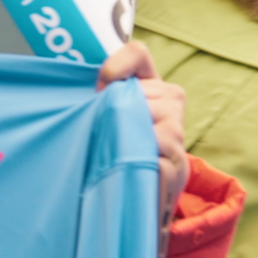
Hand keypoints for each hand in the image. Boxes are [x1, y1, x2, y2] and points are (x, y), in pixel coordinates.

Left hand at [97, 42, 188, 227]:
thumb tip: (81, 90)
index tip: (99, 87)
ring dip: (121, 138)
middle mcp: (171, 104)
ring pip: (144, 120)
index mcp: (152, 87)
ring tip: (115, 155)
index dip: (117, 65)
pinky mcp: (175, 166)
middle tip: (105, 134)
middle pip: (138, 91)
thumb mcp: (107, 120)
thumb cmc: (116, 155)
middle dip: (114, 112)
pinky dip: (131, 162)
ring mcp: (176, 135)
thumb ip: (100, 98)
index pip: (138, 54)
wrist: (138, 203)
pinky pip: (152, 153)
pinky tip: (126, 171)